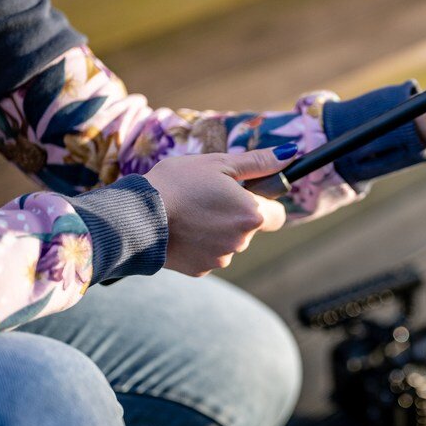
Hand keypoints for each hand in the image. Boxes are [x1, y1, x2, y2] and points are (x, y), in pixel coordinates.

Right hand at [144, 145, 297, 276]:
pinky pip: (208, 255)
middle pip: (249, 228)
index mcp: (252, 214)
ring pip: (228, 243)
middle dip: (235, 215)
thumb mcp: (219, 163)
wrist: (135, 215)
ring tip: (189, 212)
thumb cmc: (178, 183)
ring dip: (216, 230)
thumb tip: (290, 154)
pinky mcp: (201, 270)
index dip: (264, 203)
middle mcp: (242, 241)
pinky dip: (199, 244)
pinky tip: (181, 229)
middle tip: (207, 198)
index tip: (246, 194)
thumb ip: (258, 163)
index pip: (277, 214)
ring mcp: (221, 259)